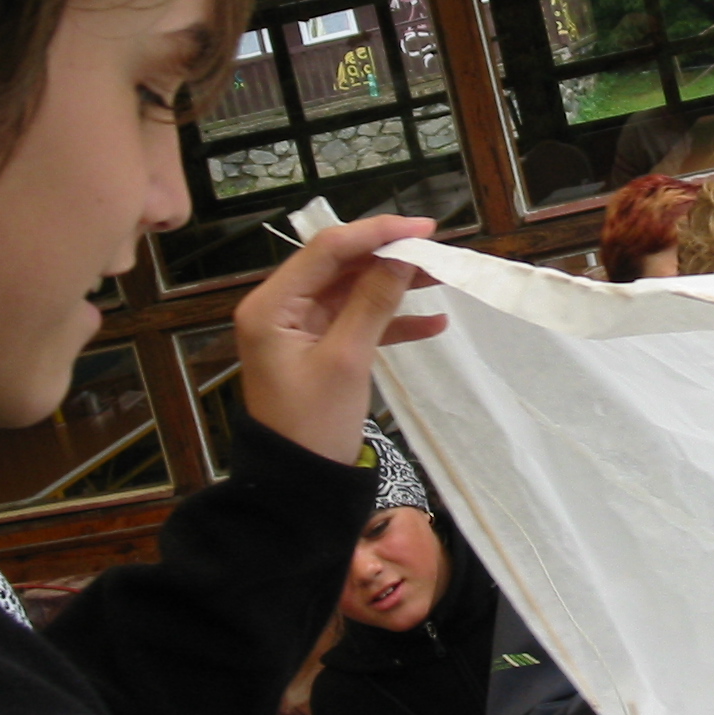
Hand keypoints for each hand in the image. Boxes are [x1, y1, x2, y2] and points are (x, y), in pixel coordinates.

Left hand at [234, 215, 446, 462]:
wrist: (297, 486)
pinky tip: (433, 322)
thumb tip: (402, 256)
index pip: (327, 249)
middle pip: (341, 265)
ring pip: (353, 290)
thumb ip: (373, 301)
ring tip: (442, 279)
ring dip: (396, 285)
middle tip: (437, 252)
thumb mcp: (347, 360)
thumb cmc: (314, 425)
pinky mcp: (318, 348)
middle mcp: (280, 308)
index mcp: (271, 305)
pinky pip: (357, 320)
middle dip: (390, 257)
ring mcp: (299, 328)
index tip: (424, 229)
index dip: (377, 233)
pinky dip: (392, 320)